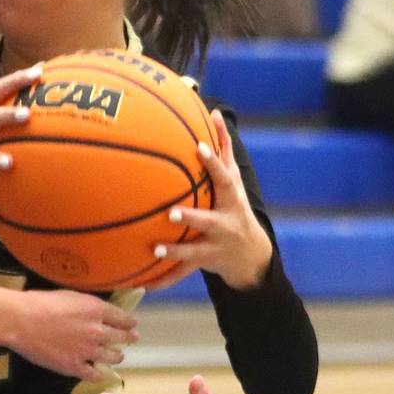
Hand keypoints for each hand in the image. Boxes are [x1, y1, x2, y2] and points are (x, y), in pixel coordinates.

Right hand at [10, 288, 138, 381]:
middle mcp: (97, 331)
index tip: (133, 324)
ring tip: (117, 356)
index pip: (123, 318)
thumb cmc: (39, 302)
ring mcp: (87, 351)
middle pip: (121, 338)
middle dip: (128, 338)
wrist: (20, 320)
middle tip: (132, 339)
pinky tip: (98, 372)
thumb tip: (97, 310)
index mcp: (96, 309)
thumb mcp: (69, 295)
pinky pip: (95, 375)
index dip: (129, 322)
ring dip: (116, 356)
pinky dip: (98, 373)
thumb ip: (87, 305)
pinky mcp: (75, 367)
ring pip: (112, 357)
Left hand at [147, 110, 272, 291]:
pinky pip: (180, 274)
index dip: (213, 163)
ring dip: (176, 251)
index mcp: (230, 201)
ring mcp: (215, 248)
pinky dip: (161, 279)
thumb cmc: (234, 207)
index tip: (199, 148)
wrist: (252, 257)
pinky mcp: (203, 264)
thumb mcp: (233, 181)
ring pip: (194, 252)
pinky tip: (140, 282)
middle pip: (209, 221)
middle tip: (172, 212)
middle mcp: (225, 226)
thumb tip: (214, 111)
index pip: (223, 179)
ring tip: (156, 249)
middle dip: (192, 217)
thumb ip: (223, 147)